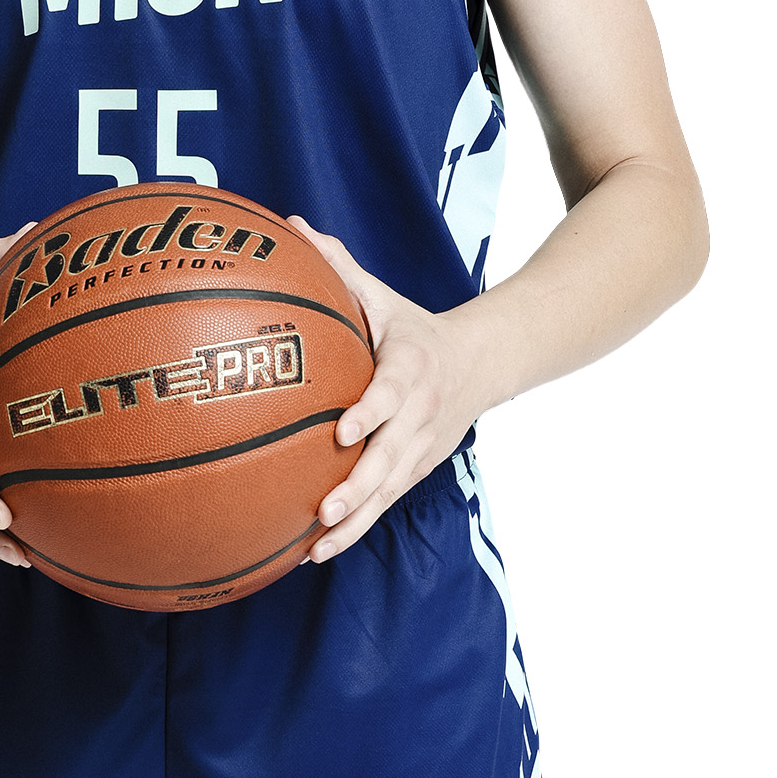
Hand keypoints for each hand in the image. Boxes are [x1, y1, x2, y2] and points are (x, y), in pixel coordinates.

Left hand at [287, 216, 484, 562]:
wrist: (484, 362)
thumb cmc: (414, 327)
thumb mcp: (384, 295)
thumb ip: (339, 266)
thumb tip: (292, 225)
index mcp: (411, 368)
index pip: (390, 394)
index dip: (370, 413)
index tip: (341, 431)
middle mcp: (420, 414)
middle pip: (391, 458)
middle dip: (359, 488)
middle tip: (323, 511)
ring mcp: (422, 447)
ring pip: (389, 492)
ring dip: (356, 522)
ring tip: (315, 547)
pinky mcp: (418, 469)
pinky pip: (387, 503)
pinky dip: (358, 528)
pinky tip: (316, 552)